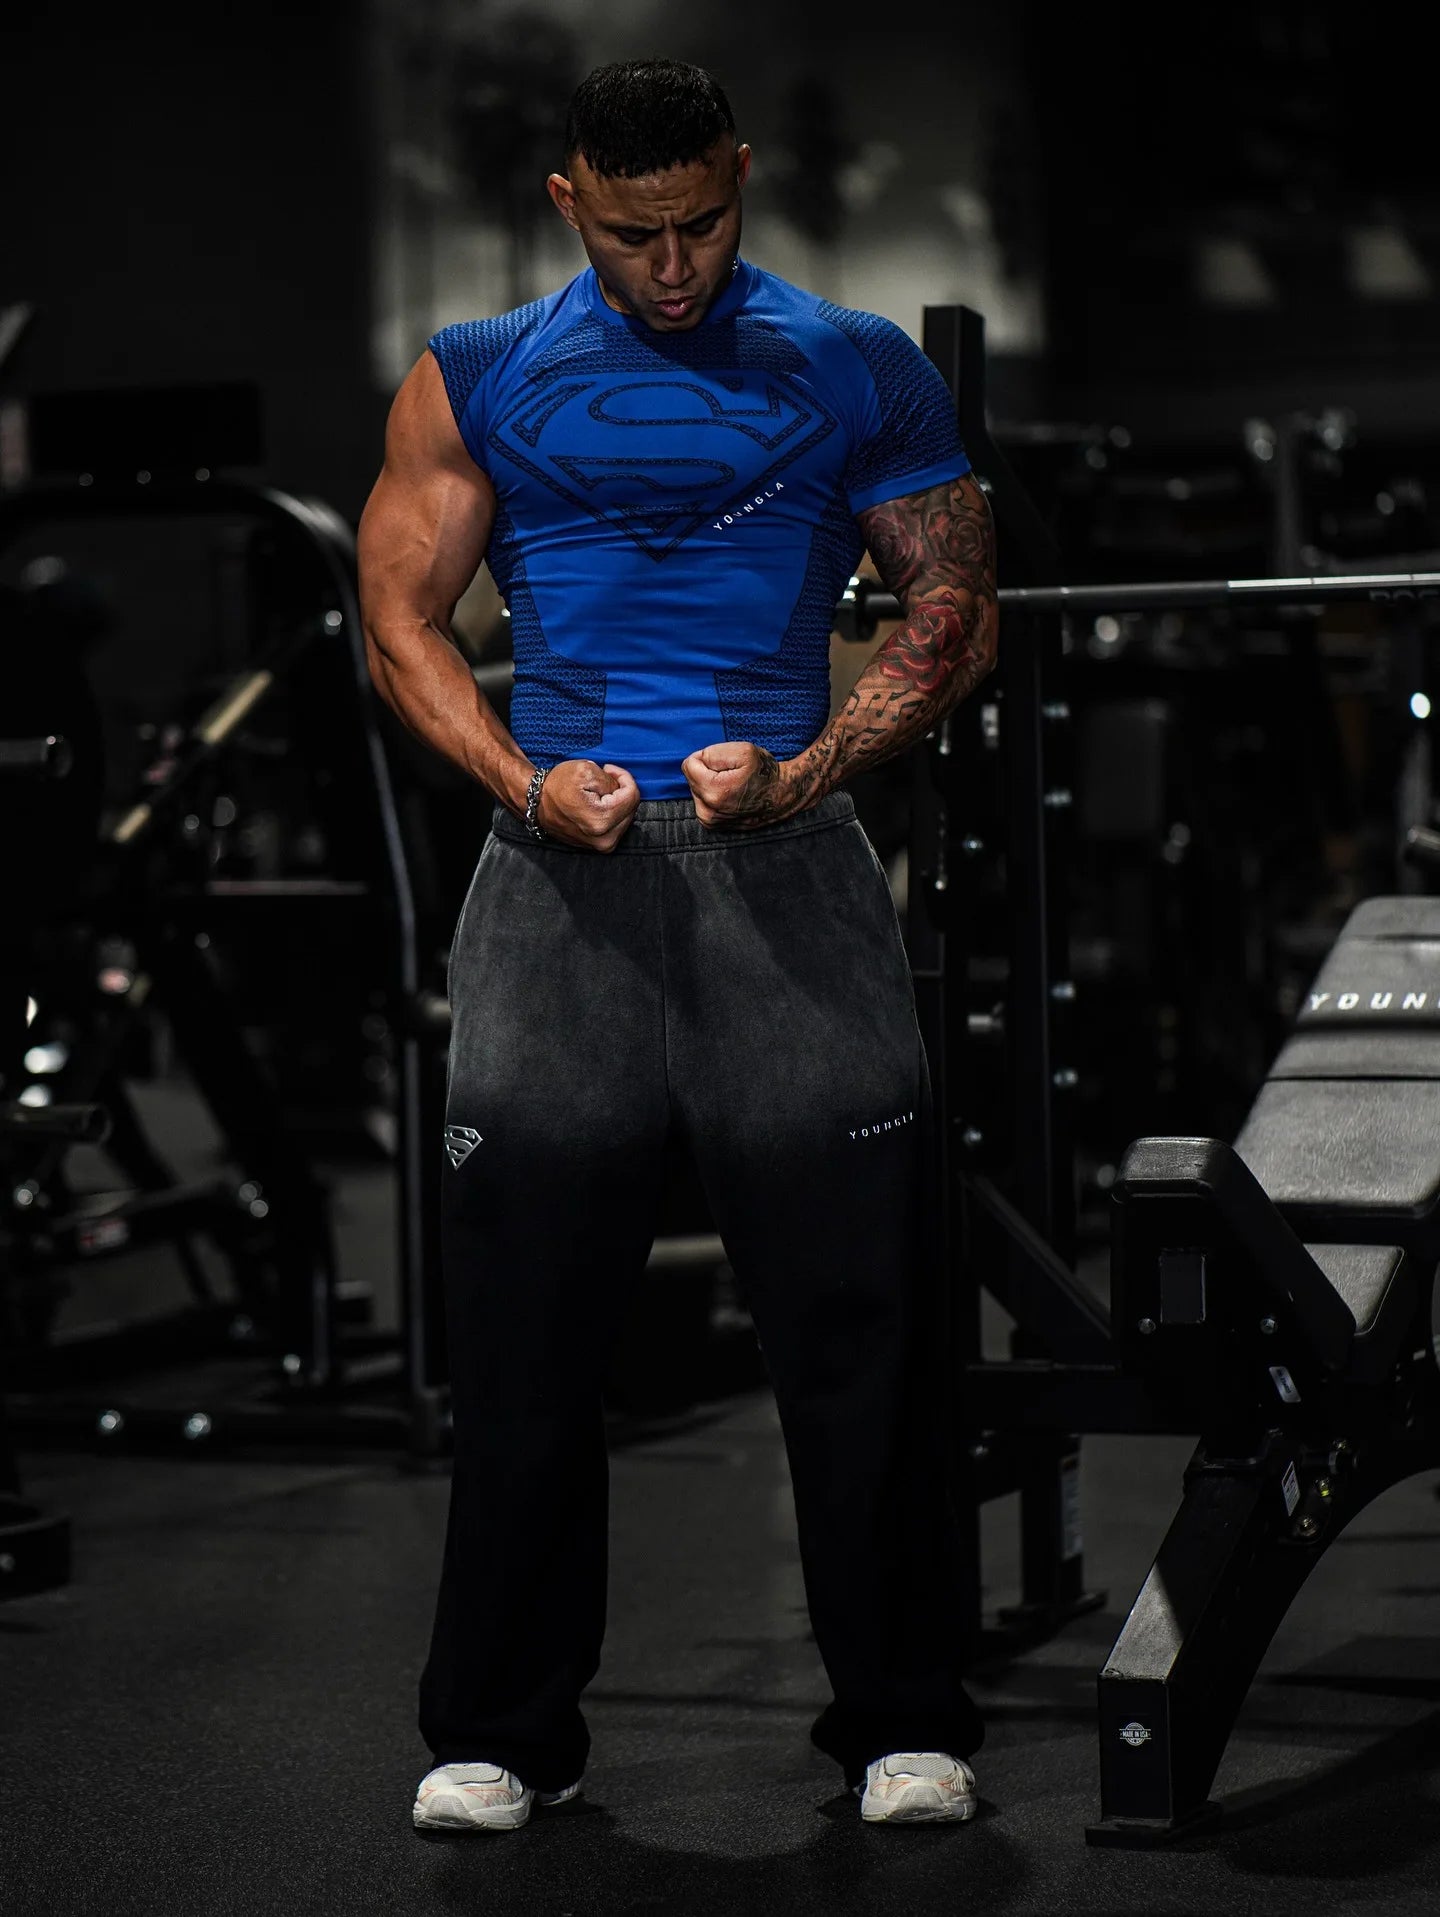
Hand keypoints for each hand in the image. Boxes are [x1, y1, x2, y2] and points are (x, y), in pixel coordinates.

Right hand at [536, 760, 639, 851]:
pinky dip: (613, 813)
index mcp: (601, 821)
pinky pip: (618, 825)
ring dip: (617, 802)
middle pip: (631, 807)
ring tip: (597, 794)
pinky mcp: (601, 847)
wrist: (537, 805)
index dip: (623, 777)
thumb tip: (622, 789)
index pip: (632, 795)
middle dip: (620, 791)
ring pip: (626, 816)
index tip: (608, 770)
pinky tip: (597, 805)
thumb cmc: (557, 786)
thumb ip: (612, 780)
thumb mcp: (586, 770)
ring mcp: (603, 846)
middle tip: (602, 781)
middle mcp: (605, 839)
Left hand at [681, 742, 795, 828]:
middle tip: (733, 775)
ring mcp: (709, 821)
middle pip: (692, 777)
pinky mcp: (711, 824)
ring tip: (733, 785)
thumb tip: (694, 762)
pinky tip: (731, 795)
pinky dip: (713, 795)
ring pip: (696, 788)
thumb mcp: (743, 751)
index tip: (727, 764)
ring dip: (711, 783)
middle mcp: (708, 811)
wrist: (782, 796)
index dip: (708, 758)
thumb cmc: (765, 773)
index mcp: (714, 792)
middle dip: (709, 771)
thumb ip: (711, 753)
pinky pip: (702, 800)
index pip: (690, 764)